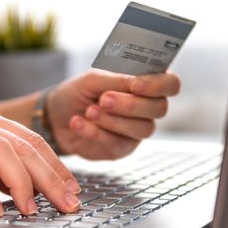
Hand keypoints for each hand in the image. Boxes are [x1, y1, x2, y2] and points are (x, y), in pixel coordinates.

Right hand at [0, 106, 80, 216]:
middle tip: (66, 202)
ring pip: (1, 152)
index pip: (31, 140)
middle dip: (49, 177)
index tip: (72, 189)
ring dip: (22, 184)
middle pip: (22, 146)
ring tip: (31, 209)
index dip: (56, 165)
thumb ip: (1, 169)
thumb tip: (36, 189)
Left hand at [46, 70, 179, 159]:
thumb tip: (135, 83)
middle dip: (130, 104)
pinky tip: (78, 123)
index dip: (158, 85)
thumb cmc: (78, 93)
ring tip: (89, 111)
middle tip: (104, 99)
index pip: (170, 84)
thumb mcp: (92, 79)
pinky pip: (117, 143)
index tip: (135, 85)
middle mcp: (146, 108)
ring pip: (142, 128)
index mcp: (145, 84)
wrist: (57, 116)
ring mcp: (136, 130)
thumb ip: (115, 79)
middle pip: (159, 109)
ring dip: (113, 120)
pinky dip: (95, 132)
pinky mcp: (121, 149)